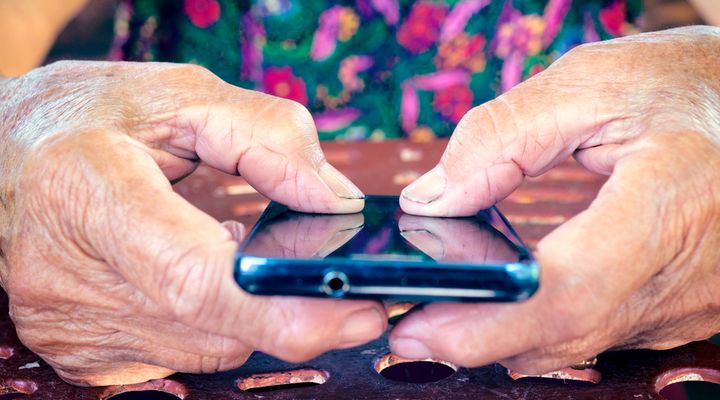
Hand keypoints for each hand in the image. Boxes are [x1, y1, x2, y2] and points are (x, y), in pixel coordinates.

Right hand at [0, 61, 384, 385]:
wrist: (3, 154)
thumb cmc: (88, 117)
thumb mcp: (179, 95)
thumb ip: (268, 136)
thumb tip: (335, 202)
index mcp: (86, 192)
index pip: (193, 277)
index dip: (282, 307)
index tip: (359, 312)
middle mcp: (66, 275)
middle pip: (214, 325)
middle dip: (287, 309)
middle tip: (327, 278)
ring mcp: (69, 323)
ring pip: (206, 348)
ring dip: (248, 311)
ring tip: (240, 255)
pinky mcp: (79, 351)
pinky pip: (180, 354)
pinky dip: (212, 321)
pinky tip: (202, 277)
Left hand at [392, 26, 719, 372]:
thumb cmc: (684, 88)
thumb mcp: (593, 85)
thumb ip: (503, 137)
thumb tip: (433, 198)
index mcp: (668, 206)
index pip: (566, 291)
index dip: (484, 321)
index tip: (415, 326)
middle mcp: (687, 273)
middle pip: (564, 333)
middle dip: (474, 341)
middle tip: (408, 330)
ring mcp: (688, 300)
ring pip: (579, 343)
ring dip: (503, 340)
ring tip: (441, 321)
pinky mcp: (681, 306)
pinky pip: (601, 332)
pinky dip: (543, 329)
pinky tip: (506, 313)